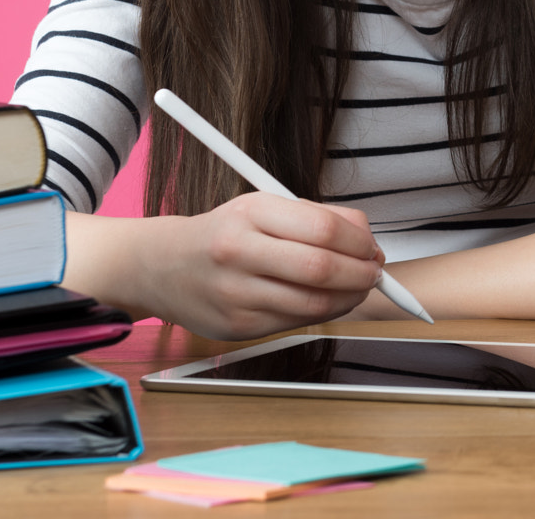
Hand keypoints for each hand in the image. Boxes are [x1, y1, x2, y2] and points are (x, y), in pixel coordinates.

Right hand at [106, 193, 384, 338]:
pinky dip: (323, 314)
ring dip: (348, 299)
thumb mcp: (262, 208)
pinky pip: (296, 322)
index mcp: (250, 213)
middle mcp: (239, 252)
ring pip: (313, 303)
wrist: (160, 266)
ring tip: (357, 288)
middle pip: (321, 269)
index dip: (360, 242)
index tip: (373, 247)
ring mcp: (236, 294)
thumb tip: (366, 237)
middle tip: (375, 272)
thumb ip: (314, 217)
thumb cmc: (222, 234)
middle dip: (361, 274)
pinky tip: (328, 302)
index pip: (323, 229)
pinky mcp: (237, 326)